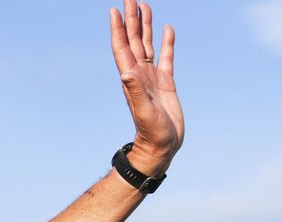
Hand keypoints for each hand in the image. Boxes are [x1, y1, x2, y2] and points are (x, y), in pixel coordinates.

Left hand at [110, 0, 182, 173]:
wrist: (161, 147)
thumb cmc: (152, 133)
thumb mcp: (144, 111)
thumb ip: (135, 91)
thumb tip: (126, 71)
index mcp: (131, 78)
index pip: (122, 48)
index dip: (118, 29)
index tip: (114, 10)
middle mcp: (139, 74)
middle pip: (134, 40)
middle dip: (131, 19)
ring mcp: (152, 77)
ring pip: (147, 45)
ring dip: (145, 26)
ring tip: (144, 6)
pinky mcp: (166, 82)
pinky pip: (166, 57)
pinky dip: (166, 42)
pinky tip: (167, 29)